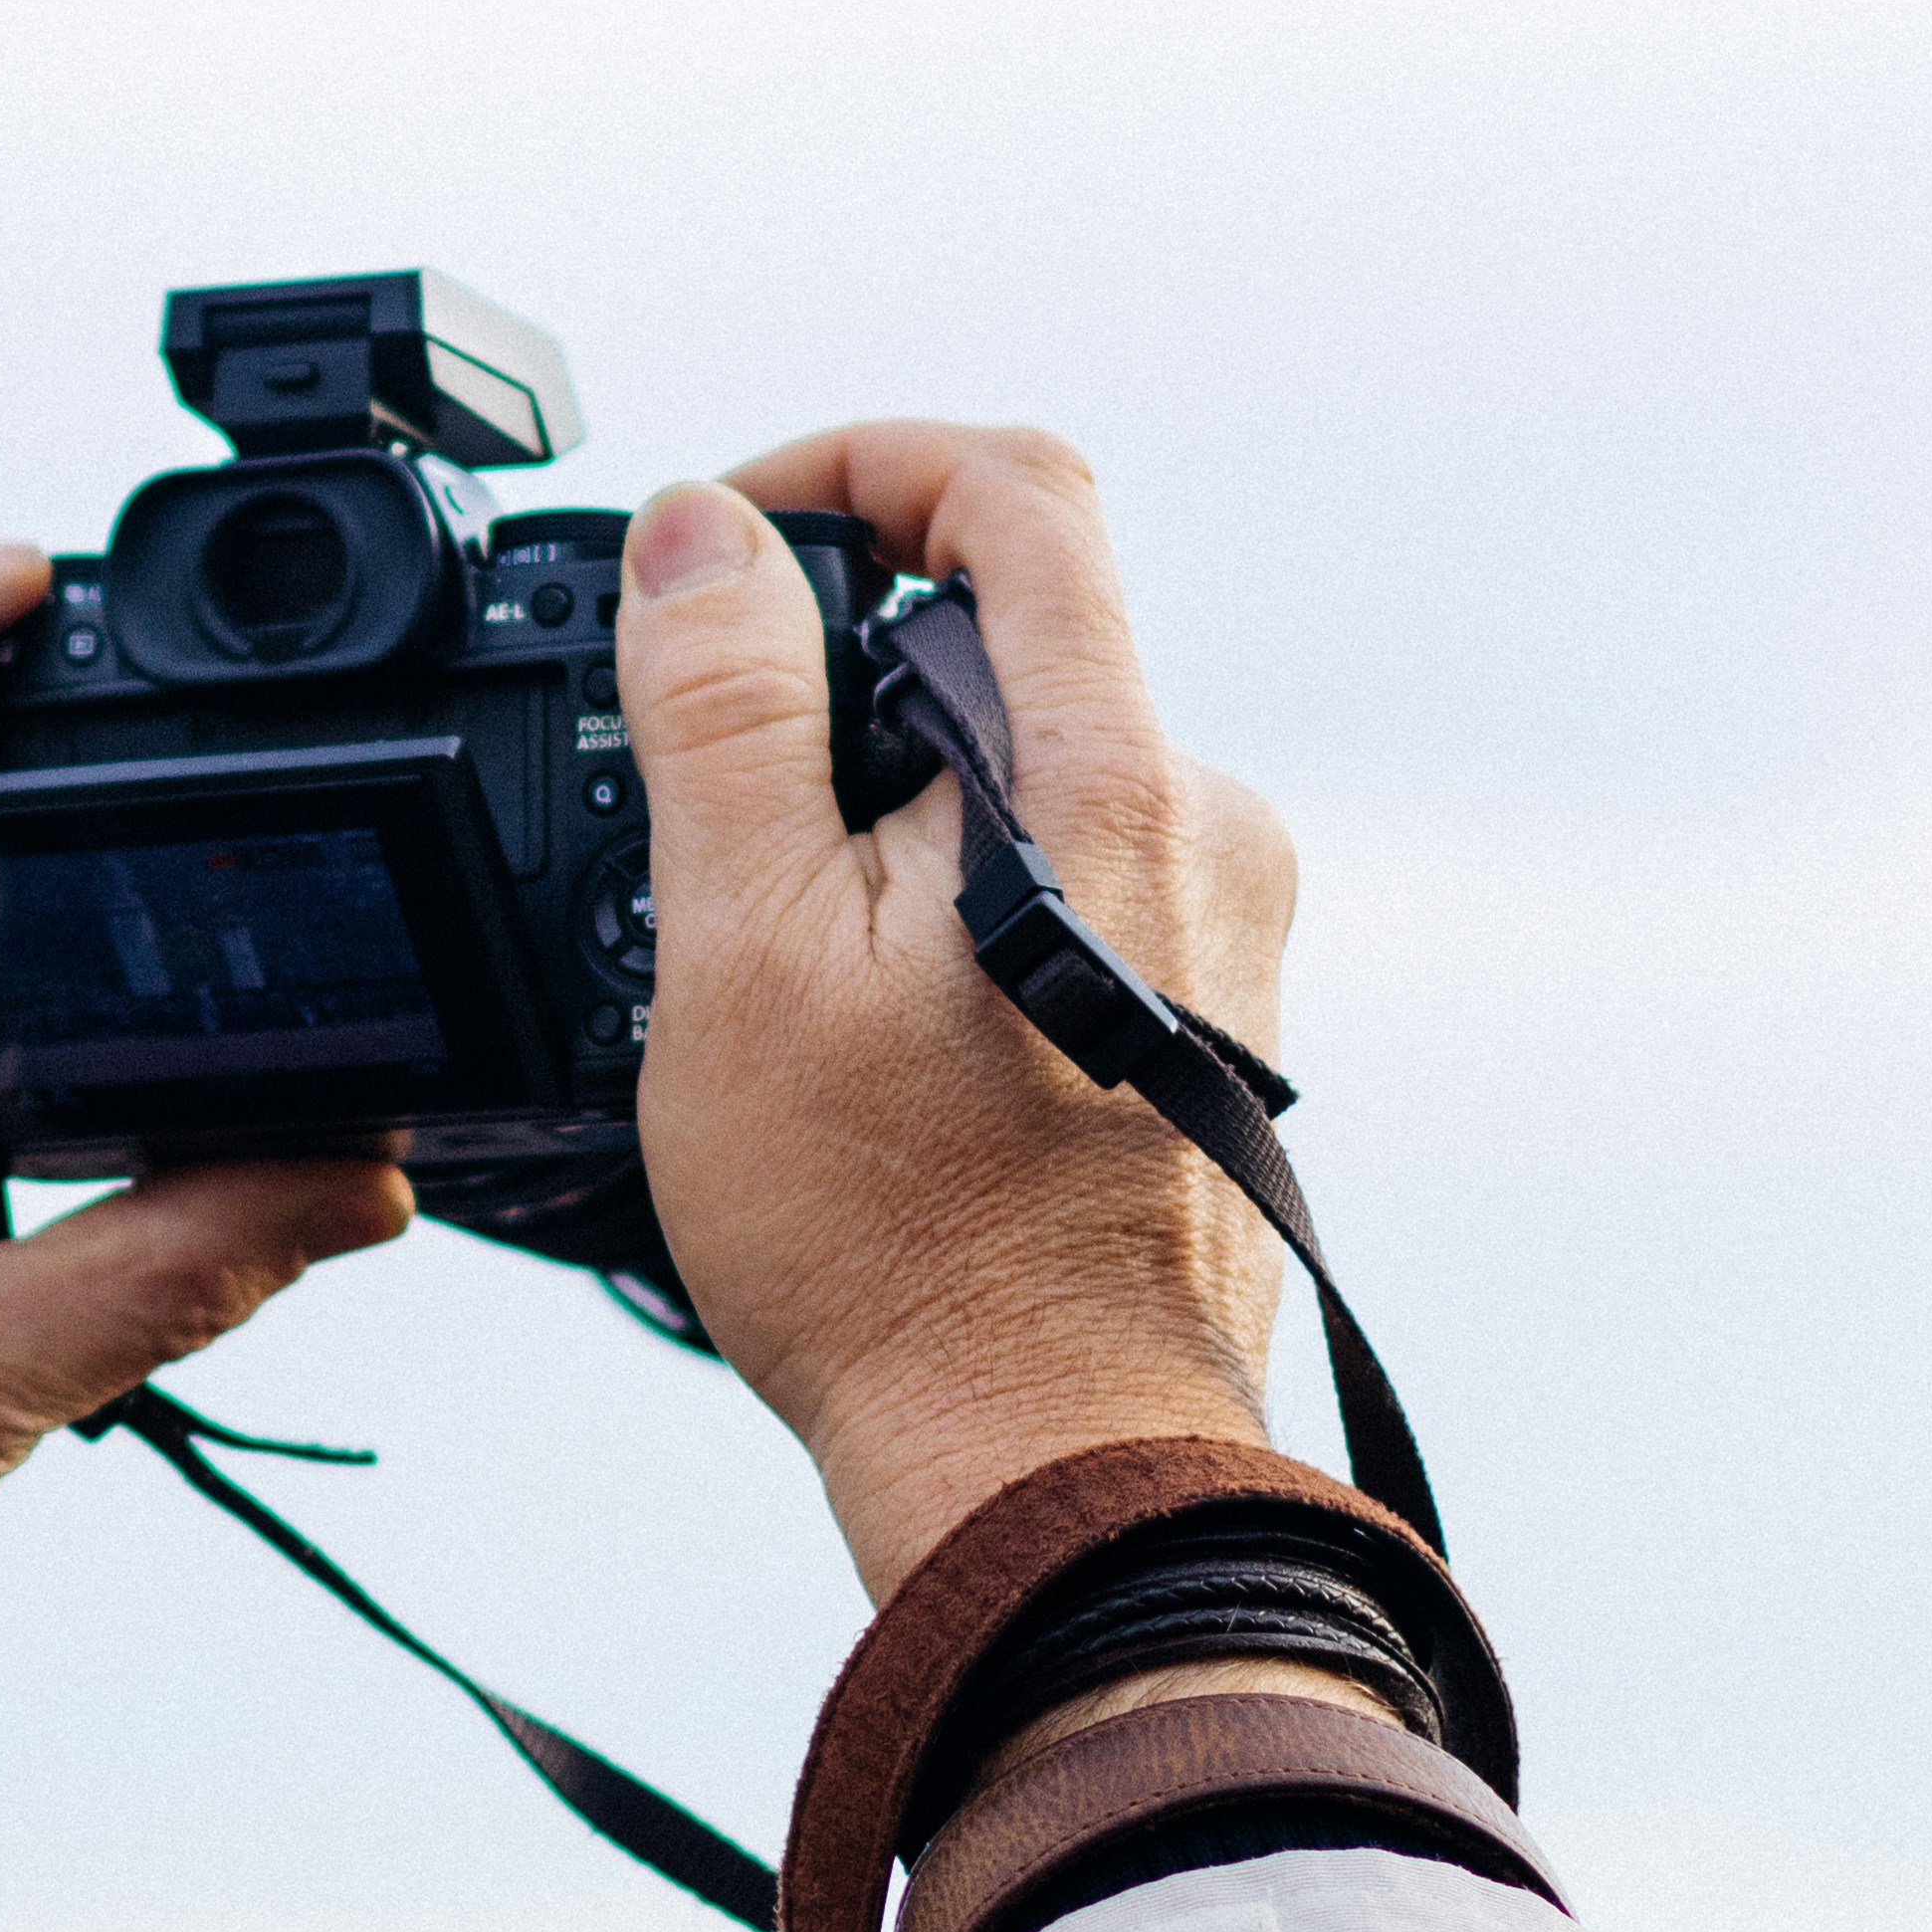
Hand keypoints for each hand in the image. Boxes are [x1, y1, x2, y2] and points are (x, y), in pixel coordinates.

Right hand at [608, 428, 1296, 1596]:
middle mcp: (1209, 828)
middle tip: (713, 812)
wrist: (1042, 1472)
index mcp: (1113, 778)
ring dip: (889, 815)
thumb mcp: (740, 951)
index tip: (738, 533)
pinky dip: (947, 908)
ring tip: (781, 974)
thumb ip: (722, 710)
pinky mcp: (1211, 1018)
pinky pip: (1065, 883)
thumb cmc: (892, 1250)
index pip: (1019, 489)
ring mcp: (1226, 928)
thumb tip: (704, 529)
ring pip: (1029, 771)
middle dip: (845, 677)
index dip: (859, 459)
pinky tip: (869, 1048)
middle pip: (1016, 635)